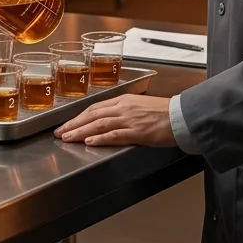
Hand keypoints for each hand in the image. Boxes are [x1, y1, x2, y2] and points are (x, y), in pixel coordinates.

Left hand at [54, 94, 175, 147]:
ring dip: (81, 131)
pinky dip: (100, 138)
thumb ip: (124, 111)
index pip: (95, 107)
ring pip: (99, 124)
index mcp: (124, 100)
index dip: (79, 116)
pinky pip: (114, 135)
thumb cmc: (165, 112)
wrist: (182, 116)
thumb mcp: (140, 106)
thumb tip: (110, 118)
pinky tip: (89, 142)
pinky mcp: (137, 132)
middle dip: (74, 124)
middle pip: (92, 115)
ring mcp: (129, 119)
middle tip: (60, 132)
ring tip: (68, 138)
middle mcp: (123, 108)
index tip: (67, 123)